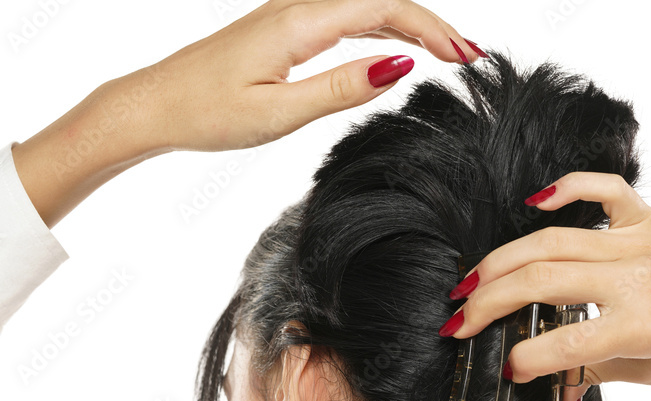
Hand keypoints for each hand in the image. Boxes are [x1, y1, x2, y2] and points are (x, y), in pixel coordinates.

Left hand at [13, 0, 480, 225]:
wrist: (154, 104)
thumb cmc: (206, 112)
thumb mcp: (279, 113)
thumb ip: (341, 89)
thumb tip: (399, 68)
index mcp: (300, 24)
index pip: (384, 10)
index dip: (432, 29)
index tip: (467, 56)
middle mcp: (298, 9)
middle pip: (382, 1)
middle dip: (432, 25)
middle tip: (470, 57)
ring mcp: (292, 15)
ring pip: (366, 7)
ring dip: (411, 26)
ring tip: (449, 53)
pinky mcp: (285, 28)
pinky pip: (346, 18)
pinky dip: (382, 30)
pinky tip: (399, 49)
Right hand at [441, 172, 650, 400]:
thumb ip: (601, 370)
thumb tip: (551, 382)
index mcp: (646, 325)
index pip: (564, 344)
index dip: (524, 360)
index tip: (502, 368)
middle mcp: (638, 277)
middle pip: (541, 282)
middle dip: (488, 304)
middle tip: (457, 322)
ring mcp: (641, 240)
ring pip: (553, 240)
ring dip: (502, 261)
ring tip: (469, 283)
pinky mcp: (649, 217)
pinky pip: (601, 192)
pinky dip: (564, 189)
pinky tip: (531, 205)